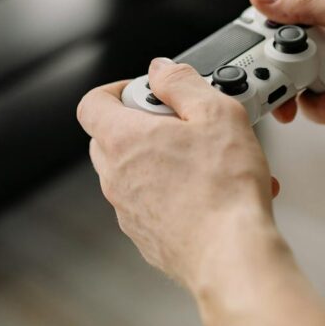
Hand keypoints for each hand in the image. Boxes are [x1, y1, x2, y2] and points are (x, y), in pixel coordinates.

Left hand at [76, 58, 278, 288]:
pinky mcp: (145, 236)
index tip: (147, 90)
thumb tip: (162, 70)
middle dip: (144, 124)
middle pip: (110, 137)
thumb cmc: (225, 190)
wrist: (232, 255)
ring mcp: (127, 210)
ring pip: (133, 172)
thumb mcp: (215, 112)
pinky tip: (211, 191)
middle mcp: (116, 176)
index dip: (117, 89)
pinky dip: (173, 192)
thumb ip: (182, 82)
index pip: (92, 103)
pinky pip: (150, 203)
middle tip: (182, 123)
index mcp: (123, 140)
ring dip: (163, 159)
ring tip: (210, 161)